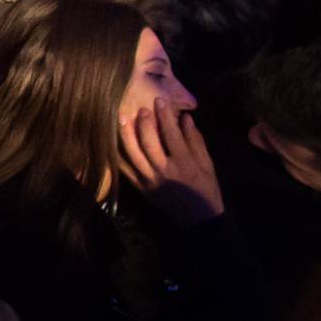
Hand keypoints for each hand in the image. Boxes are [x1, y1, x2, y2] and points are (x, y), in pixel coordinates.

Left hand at [118, 101, 223, 223]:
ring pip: (133, 153)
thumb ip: (195, 140)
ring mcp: (150, 180)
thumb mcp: (207, 164)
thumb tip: (185, 117)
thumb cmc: (206, 189)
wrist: (199, 220)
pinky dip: (119, 154)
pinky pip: (126, 169)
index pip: (171, 133)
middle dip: (144, 121)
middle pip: (149, 141)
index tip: (159, 100)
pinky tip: (114, 140)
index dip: (164, 115)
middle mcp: (164, 171)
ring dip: (126, 133)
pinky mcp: (142, 188)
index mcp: (183, 163)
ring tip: (122, 117)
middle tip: (142, 107)